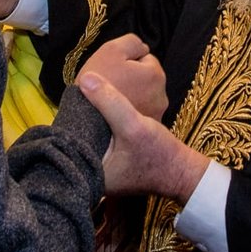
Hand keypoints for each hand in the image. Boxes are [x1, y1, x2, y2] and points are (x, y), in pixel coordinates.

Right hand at [78, 34, 166, 120]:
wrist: (84, 121)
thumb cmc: (98, 83)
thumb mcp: (111, 50)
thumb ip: (131, 42)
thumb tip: (142, 47)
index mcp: (155, 75)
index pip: (145, 58)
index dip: (127, 61)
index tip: (113, 69)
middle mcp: (161, 97)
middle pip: (145, 78)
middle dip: (132, 79)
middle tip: (111, 83)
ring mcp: (155, 116)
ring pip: (142, 96)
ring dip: (131, 95)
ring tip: (110, 101)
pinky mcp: (145, 132)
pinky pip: (137, 114)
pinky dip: (128, 112)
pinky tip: (113, 115)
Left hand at [79, 72, 207, 202]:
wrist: (182, 171)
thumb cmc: (159, 154)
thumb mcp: (135, 126)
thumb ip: (111, 102)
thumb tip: (85, 79)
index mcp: (90, 170)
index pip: (68, 141)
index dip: (68, 117)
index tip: (71, 98)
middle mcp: (91, 172)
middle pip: (77, 137)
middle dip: (78, 116)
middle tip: (78, 93)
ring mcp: (101, 167)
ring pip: (88, 136)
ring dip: (90, 118)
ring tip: (88, 97)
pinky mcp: (111, 160)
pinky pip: (99, 138)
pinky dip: (101, 124)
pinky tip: (103, 108)